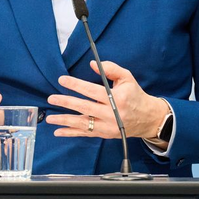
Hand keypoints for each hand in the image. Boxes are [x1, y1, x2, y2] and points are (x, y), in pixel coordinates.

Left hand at [47, 60, 165, 138]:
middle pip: (85, 108)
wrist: (147, 118)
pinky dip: (71, 133)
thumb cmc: (135, 95)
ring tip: (50, 118)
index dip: (76, 85)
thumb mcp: (127, 78)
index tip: (62, 80)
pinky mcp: (105, 134)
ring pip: (83, 124)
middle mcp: (112, 114)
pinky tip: (58, 132)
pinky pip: (86, 134)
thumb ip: (111, 69)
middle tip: (51, 99)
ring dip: (65, 121)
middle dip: (66, 103)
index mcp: (117, 98)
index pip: (92, 91)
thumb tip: (92, 64)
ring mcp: (108, 127)